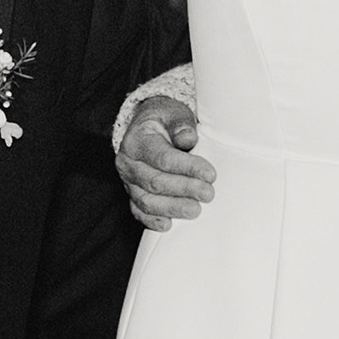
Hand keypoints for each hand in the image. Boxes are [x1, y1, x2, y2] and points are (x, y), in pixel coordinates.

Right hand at [118, 95, 214, 229]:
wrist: (146, 128)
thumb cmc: (164, 121)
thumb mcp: (174, 113)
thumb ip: (181, 125)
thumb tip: (188, 139)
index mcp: (137, 141)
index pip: (163, 158)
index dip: (188, 168)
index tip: (210, 174)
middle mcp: (128, 163)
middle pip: (155, 182)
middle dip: (184, 190)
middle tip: (208, 194)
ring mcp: (128, 181)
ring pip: (147, 201)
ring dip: (172, 208)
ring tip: (195, 210)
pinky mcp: (132, 194)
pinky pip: (139, 211)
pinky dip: (152, 220)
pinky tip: (168, 225)